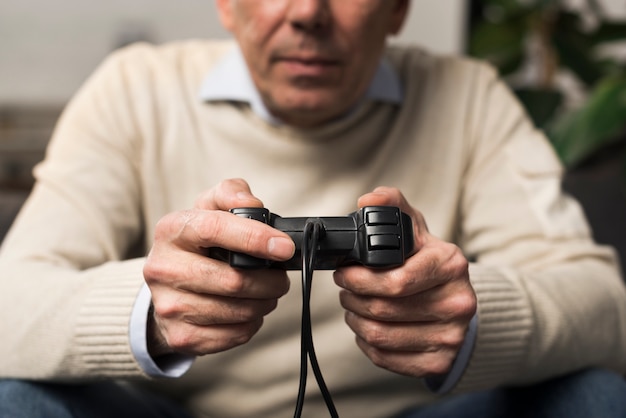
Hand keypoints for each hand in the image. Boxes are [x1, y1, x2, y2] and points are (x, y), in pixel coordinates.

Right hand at [143, 179, 295, 356]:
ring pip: (238, 311)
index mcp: (171, 230)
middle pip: (233, 280)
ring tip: (266, 292)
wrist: (165, 286)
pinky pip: (234, 335)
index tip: (284, 247)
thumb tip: (253, 204)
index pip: (215, 228)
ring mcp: (169, 306)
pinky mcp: (181, 336)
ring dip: (265, 302)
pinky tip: (248, 310)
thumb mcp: (209, 208)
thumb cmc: (197, 244)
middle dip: (270, 281)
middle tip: (280, 277)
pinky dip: (252, 323)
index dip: (255, 238)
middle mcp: (163, 268)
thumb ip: (231, 193)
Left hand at [334, 187, 476, 376]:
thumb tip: (369, 200)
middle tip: (345, 288)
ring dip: (355, 319)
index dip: (359, 278)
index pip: (395, 281)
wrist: (458, 302)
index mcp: (452, 265)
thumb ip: (392, 206)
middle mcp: (458, 303)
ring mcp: (451, 337)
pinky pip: (385, 358)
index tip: (344, 271)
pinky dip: (366, 342)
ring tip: (353, 305)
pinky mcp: (439, 363)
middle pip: (382, 309)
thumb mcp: (415, 229)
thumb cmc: (429, 264)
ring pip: (379, 336)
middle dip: (352, 296)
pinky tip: (367, 326)